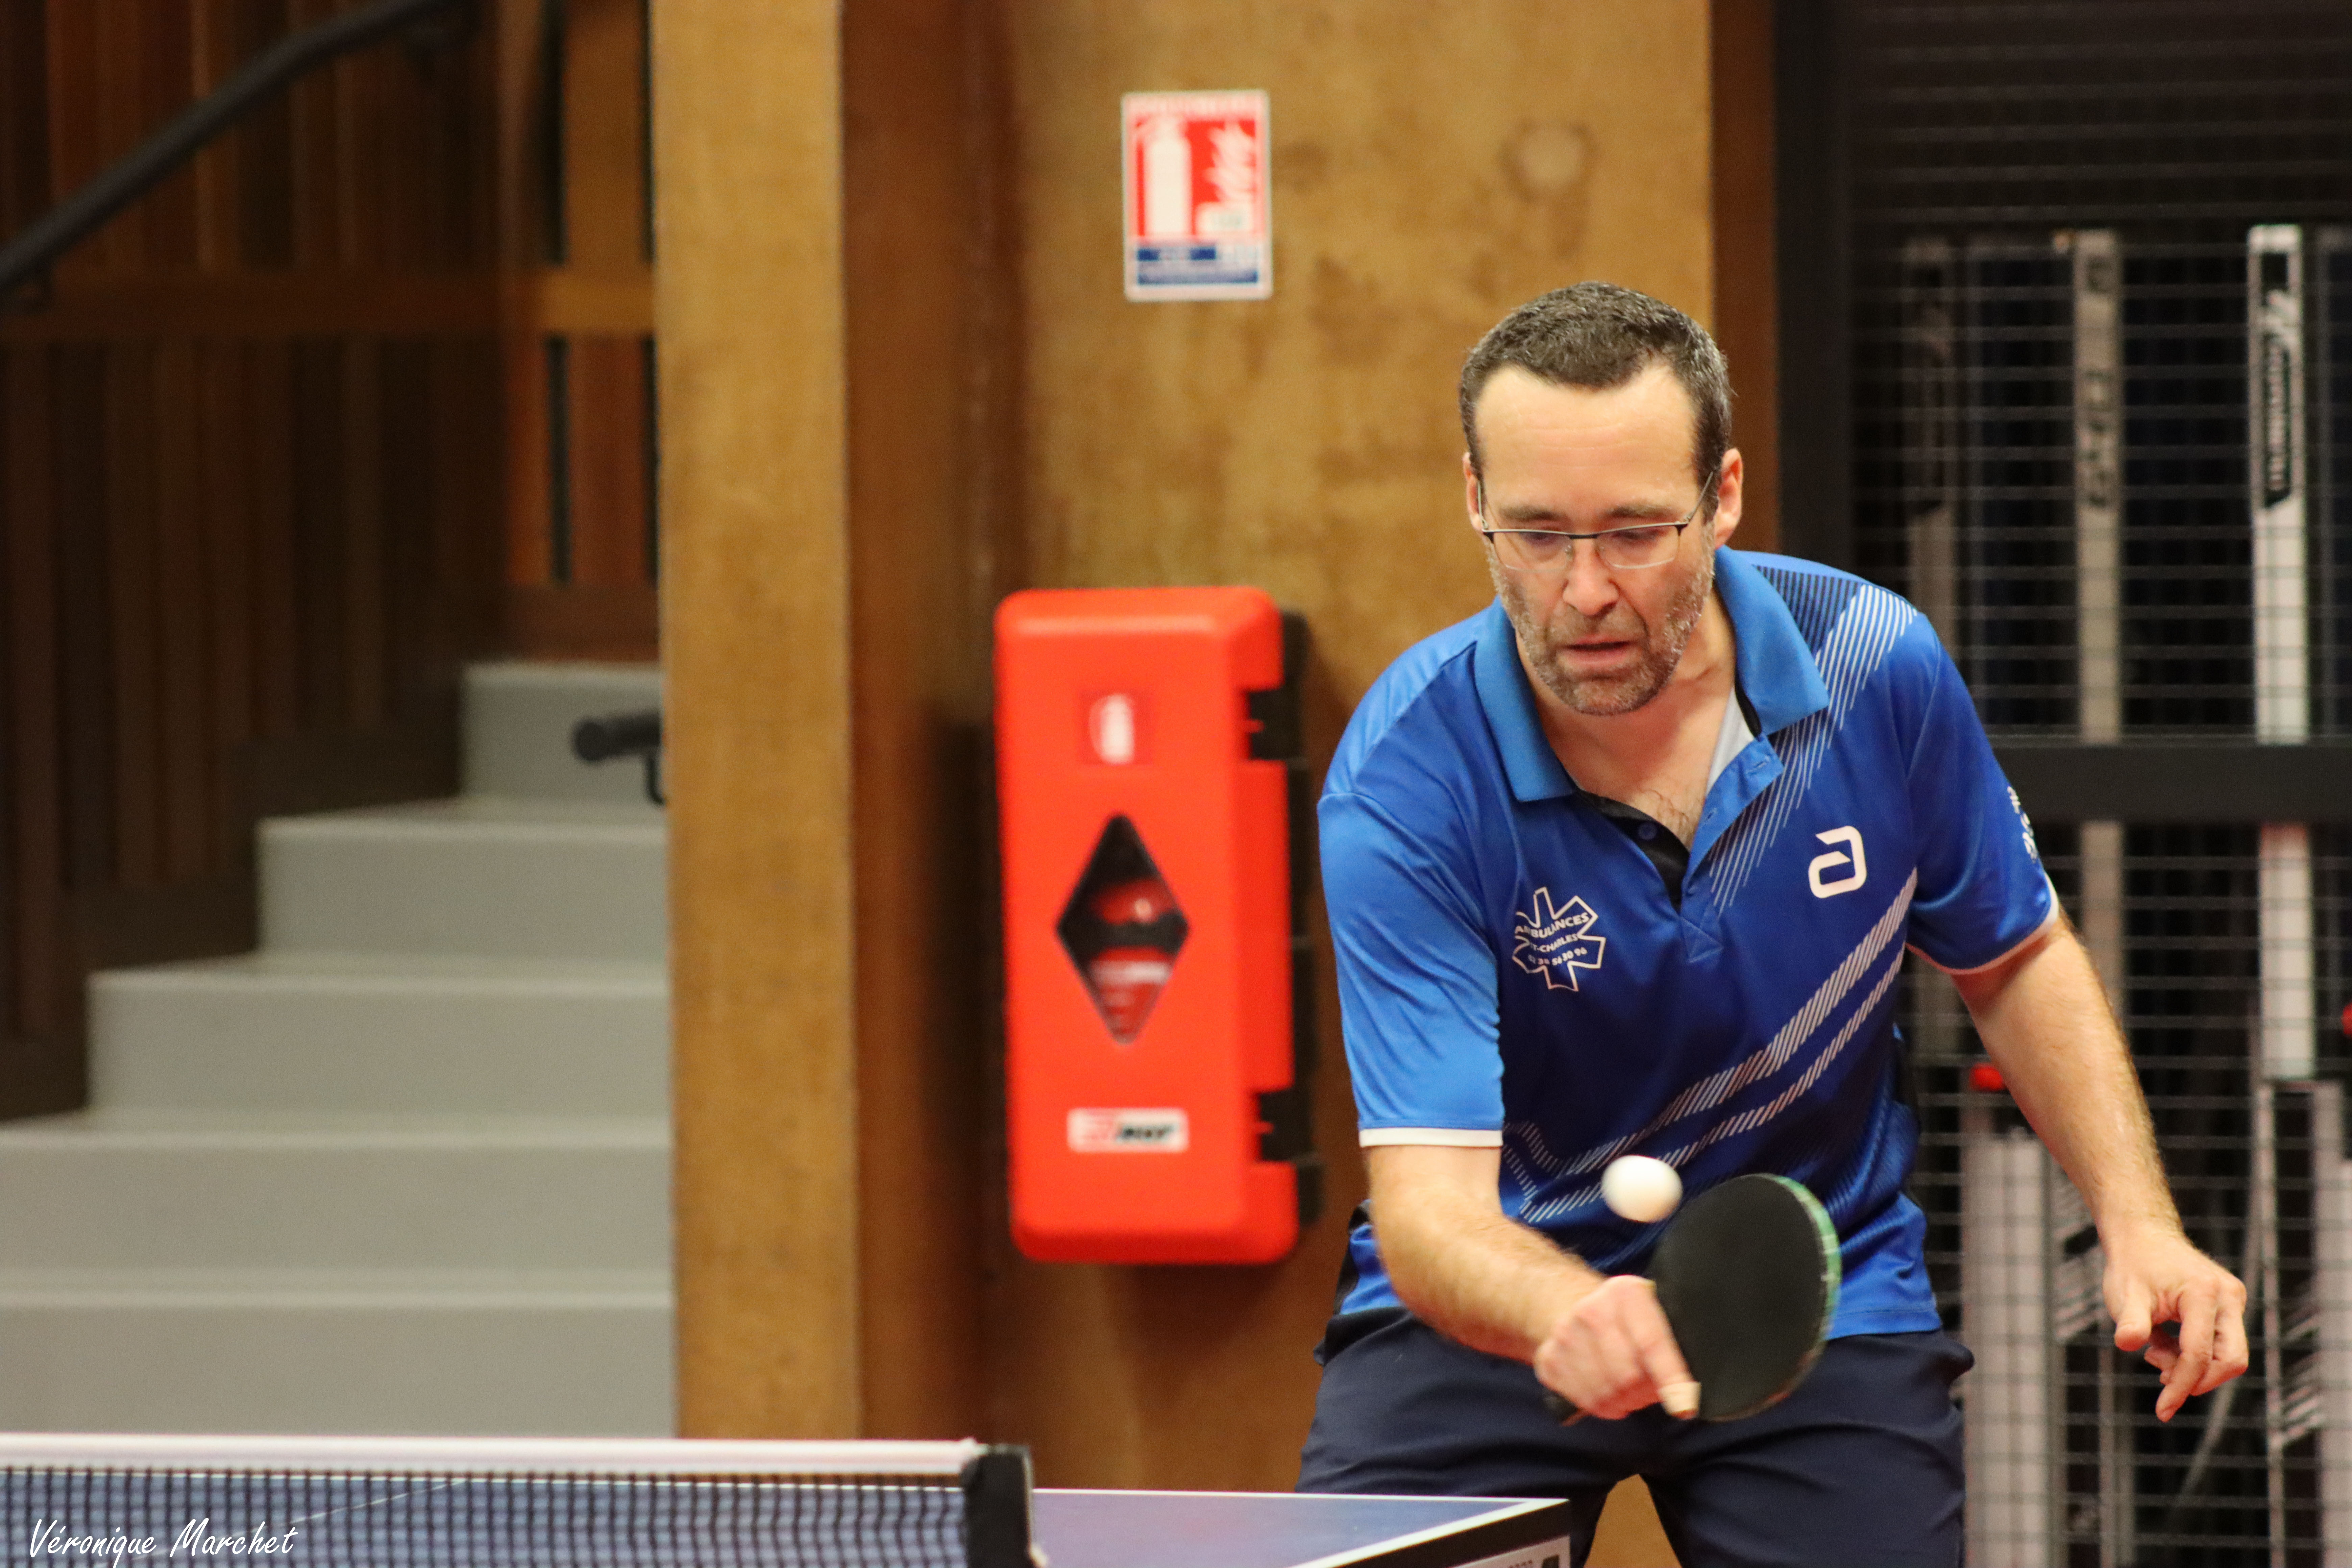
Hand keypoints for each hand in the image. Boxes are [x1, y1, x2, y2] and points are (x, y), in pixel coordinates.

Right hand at [1532, 1275, 1699, 1420]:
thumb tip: (1685, 1394)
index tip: (1684, 1407)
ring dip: (1624, 1402)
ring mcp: (1564, 1335)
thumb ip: (1671, 1344)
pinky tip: (1605, 1388)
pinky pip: (1584, 1401)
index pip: (1652, 1343)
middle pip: (1628, 1376)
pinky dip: (1602, 1405)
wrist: (1569, 1302)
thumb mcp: (1653, 1311)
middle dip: (1646, 1392)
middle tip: (1650, 1387)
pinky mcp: (1548, 1359)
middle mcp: (1590, 1310)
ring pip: (1606, 1394)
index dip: (1671, 1379)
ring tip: (1628, 1388)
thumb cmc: (1625, 1316)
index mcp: (1625, 1293)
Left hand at [2105, 1224, 2248, 1421]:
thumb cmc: (2132, 1265)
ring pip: (2230, 1355)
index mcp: (2204, 1293)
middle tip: (2160, 1377)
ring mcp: (2233, 1301)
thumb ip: (2130, 1321)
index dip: (2181, 1387)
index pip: (2199, 1353)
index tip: (2162, 1411)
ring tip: (2156, 1353)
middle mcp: (2228, 1297)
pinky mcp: (2230, 1306)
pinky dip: (2196, 1355)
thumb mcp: (2125, 1294)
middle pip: (2231, 1360)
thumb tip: (2128, 1345)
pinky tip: (2164, 1346)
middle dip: (2198, 1380)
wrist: (2143, 1236)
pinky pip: (2222, 1344)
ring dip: (2195, 1368)